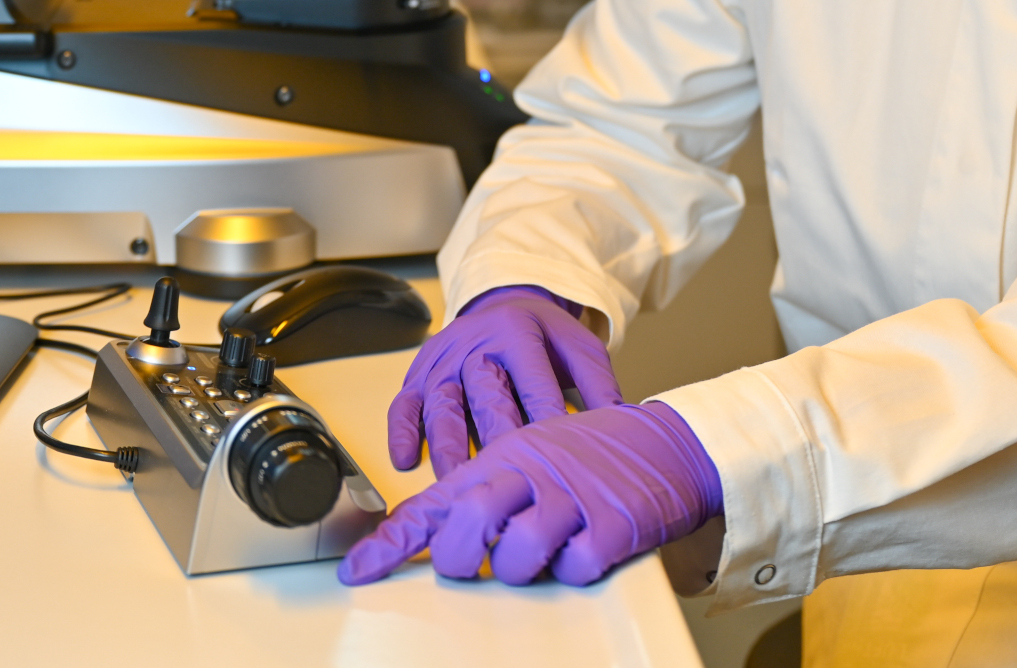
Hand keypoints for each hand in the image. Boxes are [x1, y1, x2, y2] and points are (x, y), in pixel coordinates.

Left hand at [341, 401, 722, 586]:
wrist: (660, 443)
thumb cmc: (587, 455)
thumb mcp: (523, 458)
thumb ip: (475, 493)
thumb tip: (429, 535)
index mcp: (500, 458)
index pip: (433, 503)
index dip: (390, 543)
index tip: (356, 572)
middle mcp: (530, 472)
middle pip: (469, 528)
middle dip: (468, 559)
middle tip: (487, 560)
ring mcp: (571, 498)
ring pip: (519, 559)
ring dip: (527, 567)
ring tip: (546, 547)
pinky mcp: (611, 525)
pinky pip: (574, 569)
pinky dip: (576, 569)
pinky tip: (586, 546)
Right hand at [387, 285, 620, 478]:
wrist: (500, 307)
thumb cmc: (542, 339)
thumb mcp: (578, 347)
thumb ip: (599, 385)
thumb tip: (623, 428)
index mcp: (518, 332)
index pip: (533, 379)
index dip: (545, 416)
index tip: (556, 457)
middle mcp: (475, 344)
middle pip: (484, 393)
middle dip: (495, 435)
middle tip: (505, 477)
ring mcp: (442, 362)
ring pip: (441, 405)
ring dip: (447, 446)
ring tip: (459, 485)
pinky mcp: (416, 377)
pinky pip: (402, 405)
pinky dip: (401, 433)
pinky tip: (406, 463)